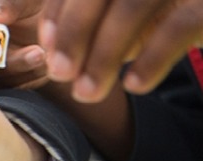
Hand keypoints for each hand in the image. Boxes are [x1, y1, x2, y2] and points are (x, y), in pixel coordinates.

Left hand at [41, 0, 202, 101]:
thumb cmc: (162, 15)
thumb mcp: (116, 14)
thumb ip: (85, 24)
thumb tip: (49, 54)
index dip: (55, 12)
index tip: (44, 48)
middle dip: (74, 33)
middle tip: (60, 73)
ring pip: (131, 8)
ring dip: (104, 56)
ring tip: (87, 92)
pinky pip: (177, 27)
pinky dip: (151, 60)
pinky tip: (134, 85)